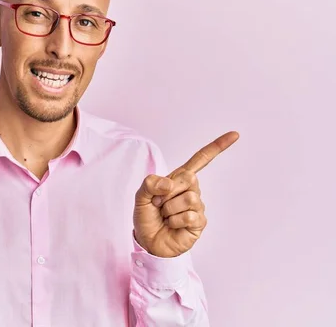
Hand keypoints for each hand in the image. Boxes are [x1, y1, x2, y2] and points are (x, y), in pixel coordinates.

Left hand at [133, 131, 238, 257]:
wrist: (147, 241)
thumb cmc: (146, 217)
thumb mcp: (140, 196)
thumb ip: (150, 183)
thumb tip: (169, 184)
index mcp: (179, 179)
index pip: (201, 160)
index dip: (217, 147)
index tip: (235, 135)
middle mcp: (191, 190)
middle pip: (189, 178)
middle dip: (167, 192)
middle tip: (158, 204)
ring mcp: (198, 206)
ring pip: (189, 198)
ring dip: (169, 209)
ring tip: (165, 216)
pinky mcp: (200, 222)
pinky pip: (190, 216)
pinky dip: (175, 221)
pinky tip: (172, 225)